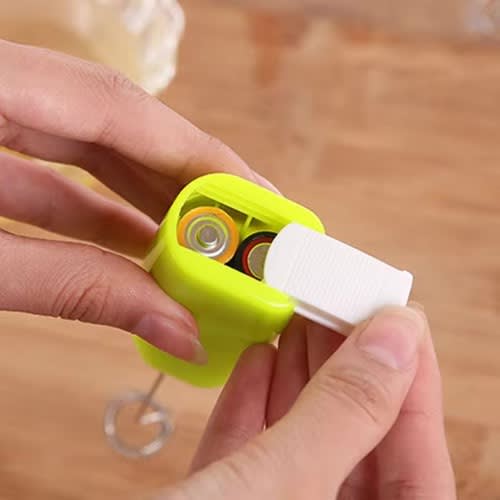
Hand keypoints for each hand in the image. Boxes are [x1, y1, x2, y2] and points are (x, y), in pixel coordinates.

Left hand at [0, 39, 274, 362]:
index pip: (120, 107)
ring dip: (148, 202)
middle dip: (187, 182)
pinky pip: (54, 172)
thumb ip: (72, 289)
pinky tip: (135, 248)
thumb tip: (178, 328)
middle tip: (241, 234)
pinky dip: (99, 212)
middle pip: (119, 125)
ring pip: (91, 149)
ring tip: (200, 250)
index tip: (258, 198)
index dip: (199, 154)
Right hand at [158, 306, 455, 499]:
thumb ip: (344, 415)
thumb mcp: (277, 490)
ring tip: (298, 315)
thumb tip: (397, 338)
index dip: (411, 379)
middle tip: (337, 302)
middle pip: (357, 441)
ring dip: (299, 374)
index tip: (399, 317)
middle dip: (346, 364)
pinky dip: (254, 402)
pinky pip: (252, 454)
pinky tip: (257, 358)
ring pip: (301, 441)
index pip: (417, 460)